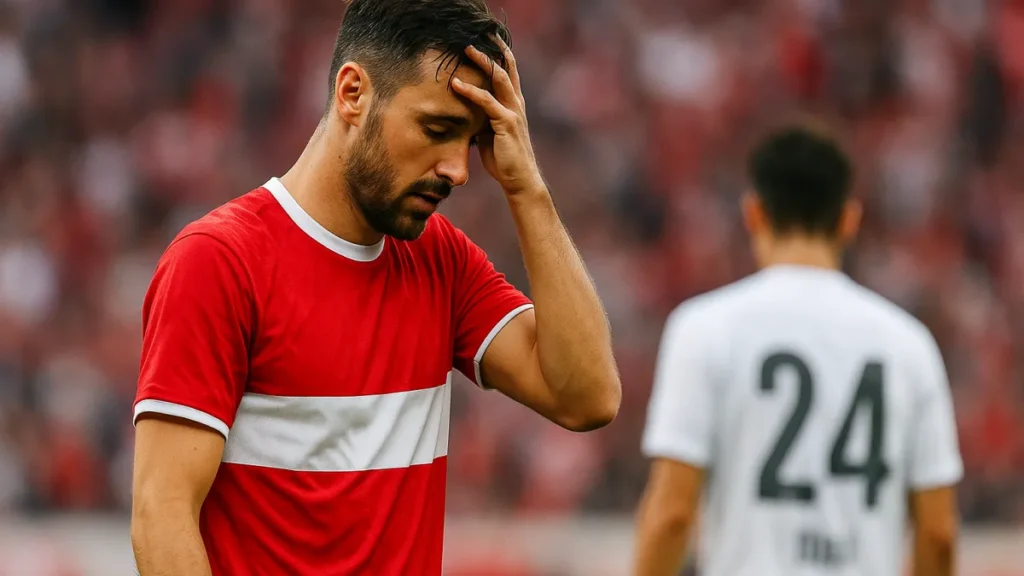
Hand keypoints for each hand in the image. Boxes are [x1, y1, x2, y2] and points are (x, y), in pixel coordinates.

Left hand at [451, 37, 544, 195]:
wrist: (520, 180)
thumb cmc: (504, 159)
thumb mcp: (490, 134)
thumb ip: (482, 119)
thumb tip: (464, 113)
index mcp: (514, 104)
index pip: (508, 72)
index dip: (498, 54)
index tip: (485, 40)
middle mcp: (516, 104)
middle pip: (505, 67)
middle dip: (492, 49)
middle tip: (476, 34)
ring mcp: (513, 112)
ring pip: (498, 78)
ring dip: (482, 61)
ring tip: (465, 49)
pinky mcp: (506, 124)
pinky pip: (487, 102)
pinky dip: (470, 91)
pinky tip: (456, 84)